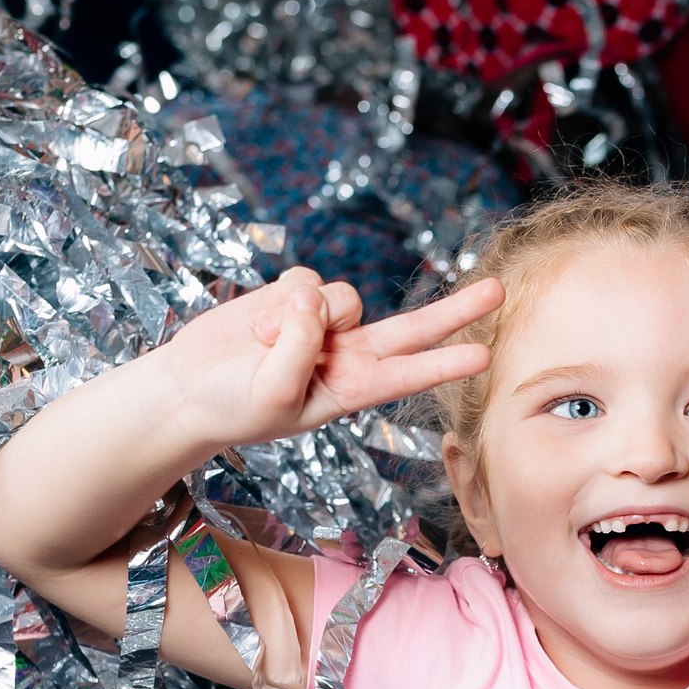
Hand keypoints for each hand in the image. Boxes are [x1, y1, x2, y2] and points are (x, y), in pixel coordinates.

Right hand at [150, 267, 497, 449]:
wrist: (189, 388)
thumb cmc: (234, 407)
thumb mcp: (273, 393)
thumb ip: (300, 348)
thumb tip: (316, 299)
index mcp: (353, 390)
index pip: (410, 374)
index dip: (446, 363)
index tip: (485, 356)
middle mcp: (350, 354)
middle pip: (413, 326)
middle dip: (456, 308)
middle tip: (499, 289)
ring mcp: (327, 323)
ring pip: (344, 297)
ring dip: (304, 315)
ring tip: (268, 344)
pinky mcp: (298, 296)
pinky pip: (307, 281)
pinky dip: (280, 300)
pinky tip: (260, 324)